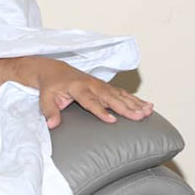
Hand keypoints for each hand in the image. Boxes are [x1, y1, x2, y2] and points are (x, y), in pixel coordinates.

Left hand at [22, 57, 152, 128]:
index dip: (101, 110)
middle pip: (110, 97)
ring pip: (120, 94)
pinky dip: (136, 99)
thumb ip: (49, 111)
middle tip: (139, 117)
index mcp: (77, 87)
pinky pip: (123, 93)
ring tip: (148, 111)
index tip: (112, 121)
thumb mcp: (45, 98)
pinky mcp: (106, 87)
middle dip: (125, 107)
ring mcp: (100, 85)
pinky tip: (148, 106)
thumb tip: (52, 124)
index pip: (90, 100)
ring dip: (135, 103)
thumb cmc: (51, 86)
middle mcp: (92, 84)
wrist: (55, 70)